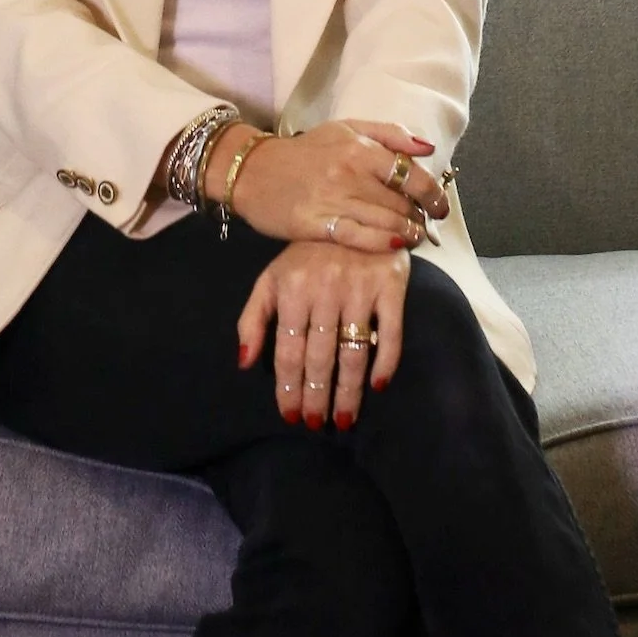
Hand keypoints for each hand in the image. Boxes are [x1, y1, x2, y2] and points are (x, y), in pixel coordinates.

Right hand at [207, 119, 448, 251]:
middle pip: (402, 203)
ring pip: (386, 223)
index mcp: (361, 149)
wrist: (253, 171)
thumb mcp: (346, 129)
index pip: (412, 175)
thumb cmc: (305, 151)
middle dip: (419, 218)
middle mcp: (350, 174)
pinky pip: (361, 238)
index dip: (434, 196)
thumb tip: (428, 148)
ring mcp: (333, 200)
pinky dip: (384, 244)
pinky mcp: (316, 224)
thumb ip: (390, 135)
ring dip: (408, 234)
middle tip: (423, 226)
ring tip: (413, 238)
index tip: (440, 208)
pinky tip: (394, 246)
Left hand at [236, 239, 410, 426]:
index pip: (288, 350)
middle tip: (316, 424)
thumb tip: (245, 364)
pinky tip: (378, 386)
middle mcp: (325, 289)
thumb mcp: (272, 278)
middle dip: (316, 395)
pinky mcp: (392, 284)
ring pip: (353, 351)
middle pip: (320, 356)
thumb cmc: (307, 254)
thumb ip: (252, 319)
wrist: (355, 212)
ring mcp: (360, 287)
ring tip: (344, 419)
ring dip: (348, 390)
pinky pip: (392, 331)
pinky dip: (387, 360)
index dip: (288, 387)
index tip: (291, 416)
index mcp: (292, 289)